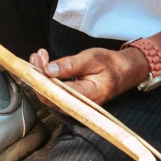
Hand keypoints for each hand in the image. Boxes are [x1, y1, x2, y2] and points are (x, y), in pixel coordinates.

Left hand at [29, 46, 148, 108]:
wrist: (123, 71)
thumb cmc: (109, 63)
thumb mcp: (91, 58)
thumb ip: (69, 65)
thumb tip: (47, 70)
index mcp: (87, 95)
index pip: (58, 95)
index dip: (43, 81)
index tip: (36, 64)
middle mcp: (80, 105)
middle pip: (51, 97)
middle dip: (39, 76)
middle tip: (37, 55)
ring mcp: (75, 104)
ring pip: (51, 94)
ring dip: (42, 75)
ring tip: (39, 56)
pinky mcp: (72, 99)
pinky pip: (56, 92)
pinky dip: (48, 77)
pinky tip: (45, 64)